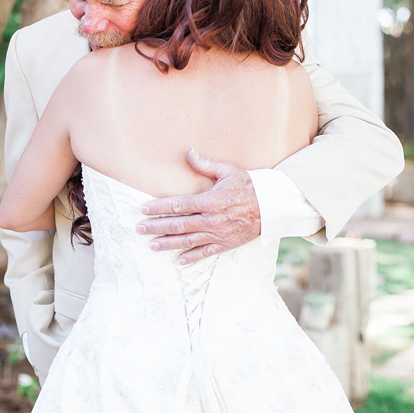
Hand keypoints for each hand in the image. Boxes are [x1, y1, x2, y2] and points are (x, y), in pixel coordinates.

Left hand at [136, 148, 260, 264]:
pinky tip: (179, 260)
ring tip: (152, 245)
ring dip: (168, 244)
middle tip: (140, 229)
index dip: (159, 208)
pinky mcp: (225, 244)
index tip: (143, 209)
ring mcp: (218, 234)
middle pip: (178, 225)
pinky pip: (205, 253)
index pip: (178, 205)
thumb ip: (206, 164)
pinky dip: (192, 257)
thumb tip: (188, 151)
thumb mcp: (228, 171)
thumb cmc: (249, 186)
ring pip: (187, 241)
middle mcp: (211, 220)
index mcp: (210, 201)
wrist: (273, 207)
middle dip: (157, 227)